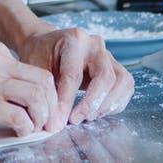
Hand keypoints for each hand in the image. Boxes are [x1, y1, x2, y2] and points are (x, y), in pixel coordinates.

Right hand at [0, 42, 58, 136]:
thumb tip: (19, 95)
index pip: (38, 72)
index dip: (50, 94)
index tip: (48, 110)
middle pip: (44, 83)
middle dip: (52, 107)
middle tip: (49, 124)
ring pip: (37, 98)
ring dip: (41, 118)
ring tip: (35, 129)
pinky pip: (19, 116)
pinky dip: (25, 128)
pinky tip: (19, 132)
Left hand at [14, 26, 134, 129]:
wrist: (48, 45)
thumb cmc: (41, 55)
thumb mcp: (37, 67)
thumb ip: (48, 91)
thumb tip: (57, 122)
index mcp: (74, 40)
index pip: (74, 75)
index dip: (67, 101)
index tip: (60, 119)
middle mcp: (95, 45)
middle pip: (105, 78)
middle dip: (91, 104)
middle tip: (76, 120)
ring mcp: (108, 55)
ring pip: (122, 82)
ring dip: (106, 105)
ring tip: (87, 117)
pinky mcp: (116, 66)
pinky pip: (125, 87)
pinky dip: (115, 103)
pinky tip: (97, 111)